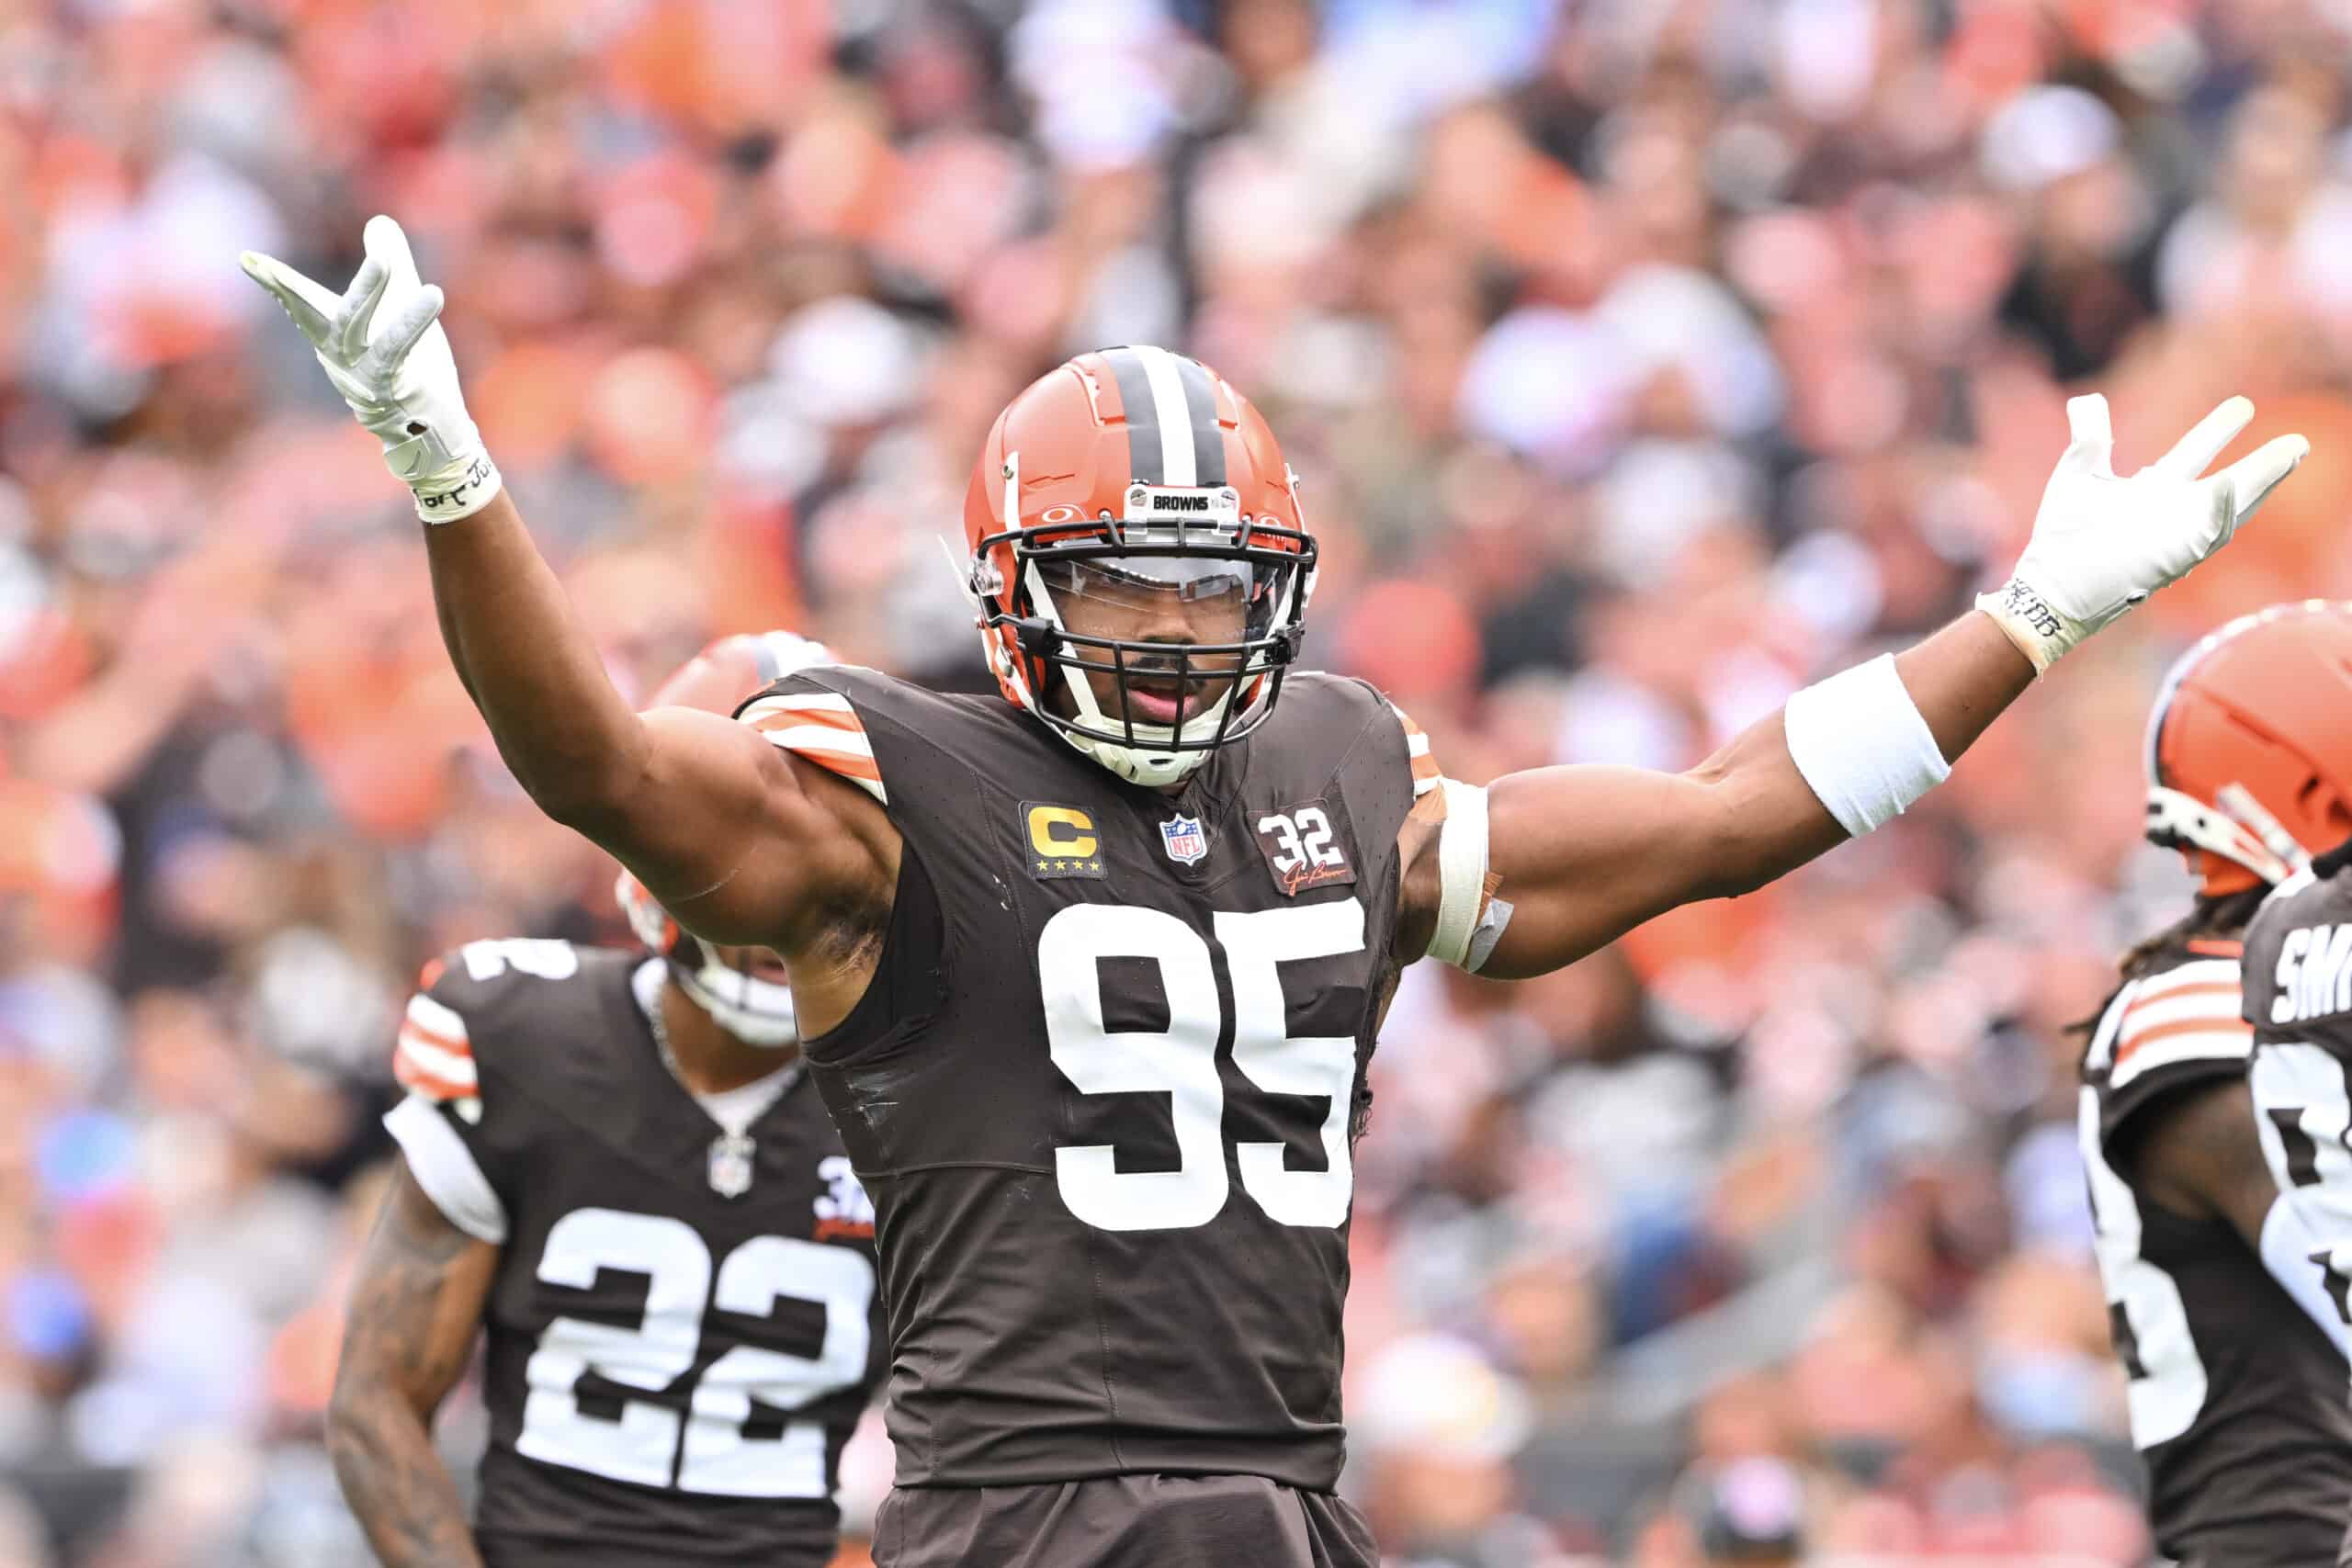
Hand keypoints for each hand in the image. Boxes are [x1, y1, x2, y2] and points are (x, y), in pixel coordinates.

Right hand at [240, 216, 500, 522]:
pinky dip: (412, 321)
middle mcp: (339, 356)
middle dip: (297, 286)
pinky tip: (432, 293)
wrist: (433, 429)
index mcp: (335, 336)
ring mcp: (361, 375)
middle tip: (273, 262)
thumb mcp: (401, 308)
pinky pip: (397, 351)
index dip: (276, 282)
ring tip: (386, 259)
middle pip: (316, 314)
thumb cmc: (413, 368)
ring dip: (369, 290)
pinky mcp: (391, 388)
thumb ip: (393, 265)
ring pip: (356, 328)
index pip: (300, 305)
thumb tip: (379, 220)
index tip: (246, 259)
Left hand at [1979, 394, 2307, 671]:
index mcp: (2153, 488)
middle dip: (2260, 459)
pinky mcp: (2175, 558)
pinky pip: (2209, 533)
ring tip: (2291, 451)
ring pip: (2233, 504)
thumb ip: (2092, 436)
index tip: (2243, 406)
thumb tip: (2087, 400)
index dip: (2218, 430)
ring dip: (2262, 479)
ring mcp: (2176, 533)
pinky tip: (2234, 487)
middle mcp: (2171, 510)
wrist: (2051, 585)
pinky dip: (2225, 510)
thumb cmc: (2064, 535)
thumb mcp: (2079, 473)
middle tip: (2295, 437)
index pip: (2195, 453)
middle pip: (2228, 478)